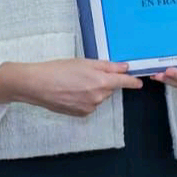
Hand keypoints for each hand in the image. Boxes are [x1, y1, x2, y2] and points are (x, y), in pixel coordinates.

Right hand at [0, 58, 142, 116]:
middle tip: (86, 74)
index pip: (124, 83)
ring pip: (99, 96)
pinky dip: (85, 98)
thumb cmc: (59, 70)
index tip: (139, 83)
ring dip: (94, 90)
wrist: (37, 85)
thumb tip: (124, 68)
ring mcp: (90, 107)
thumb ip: (108, 66)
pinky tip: (72, 92)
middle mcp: (99, 97)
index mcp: (102, 82)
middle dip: (104, 81)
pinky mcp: (81, 114)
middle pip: (110, 88)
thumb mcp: (85, 62)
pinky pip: (90, 104)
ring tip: (75, 82)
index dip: (133, 82)